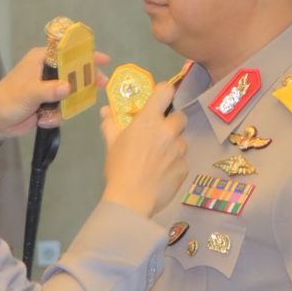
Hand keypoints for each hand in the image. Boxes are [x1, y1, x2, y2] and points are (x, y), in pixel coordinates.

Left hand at [0, 46, 105, 137]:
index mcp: (41, 60)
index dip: (86, 55)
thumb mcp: (29, 92)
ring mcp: (48, 89)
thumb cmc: (8, 99)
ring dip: (65, 106)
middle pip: (74, 74)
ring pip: (70, 95)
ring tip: (54, 113)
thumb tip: (69, 87)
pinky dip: (55, 117)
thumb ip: (50, 89)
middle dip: (83, 84)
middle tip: (100, 86)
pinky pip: (62, 109)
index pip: (67, 53)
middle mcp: (47, 72)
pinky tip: (42, 120)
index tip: (104, 60)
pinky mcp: (47, 105)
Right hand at [100, 81, 186, 218]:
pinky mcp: (185, 167)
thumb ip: (111, 123)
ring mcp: (180, 149)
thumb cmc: (119, 168)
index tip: (159, 101)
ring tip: (159, 160)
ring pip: (182, 140)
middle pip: (180, 116)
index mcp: (149, 120)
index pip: (166, 91)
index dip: (164, 93)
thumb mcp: (111, 143)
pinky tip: (162, 174)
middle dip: (171, 123)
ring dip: (173, 145)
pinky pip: (182, 160)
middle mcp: (168, 131)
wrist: (132, 199)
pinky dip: (174, 164)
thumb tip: (106, 110)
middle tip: (159, 135)